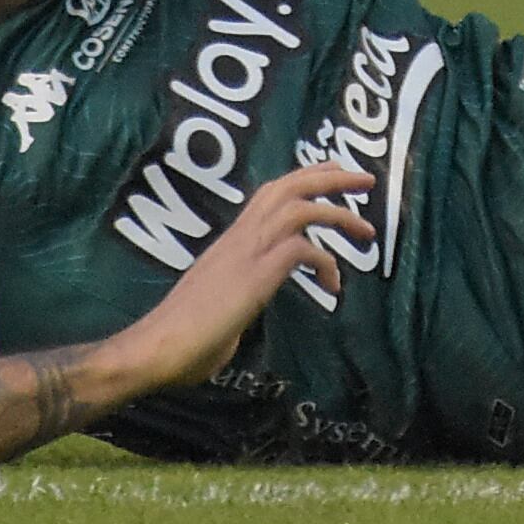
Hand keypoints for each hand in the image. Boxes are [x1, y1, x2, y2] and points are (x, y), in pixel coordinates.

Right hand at [113, 163, 376, 393]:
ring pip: (298, 207)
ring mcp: (246, 254)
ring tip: (367, 230)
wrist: (157, 348)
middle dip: (329, 178)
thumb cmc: (179, 341)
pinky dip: (325, 262)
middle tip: (364, 179)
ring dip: (338, 213)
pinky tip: (332, 287)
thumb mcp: (215, 312)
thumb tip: (233, 328)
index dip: (303, 179)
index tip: (331, 175)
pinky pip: (301, 249)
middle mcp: (238, 239)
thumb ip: (231, 309)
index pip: (269, 194)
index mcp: (229, 243)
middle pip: (287, 186)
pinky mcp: (255, 275)